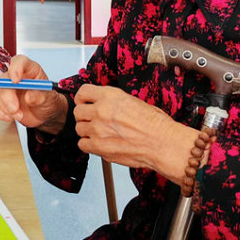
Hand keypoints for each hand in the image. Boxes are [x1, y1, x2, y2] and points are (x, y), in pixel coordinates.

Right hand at [0, 55, 68, 133]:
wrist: (44, 114)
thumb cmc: (47, 101)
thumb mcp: (49, 99)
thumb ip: (41, 97)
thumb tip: (29, 96)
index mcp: (30, 70)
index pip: (20, 61)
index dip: (15, 68)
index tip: (15, 80)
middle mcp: (16, 76)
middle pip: (4, 79)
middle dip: (7, 96)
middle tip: (15, 109)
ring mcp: (7, 87)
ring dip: (5, 107)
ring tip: (19, 115)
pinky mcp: (1, 99)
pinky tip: (10, 117)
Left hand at [74, 84, 195, 183]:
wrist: (162, 143)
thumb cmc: (155, 124)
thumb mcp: (133, 101)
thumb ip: (113, 102)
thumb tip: (105, 105)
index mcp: (110, 96)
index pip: (83, 92)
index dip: (82, 98)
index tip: (84, 102)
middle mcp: (101, 111)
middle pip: (78, 111)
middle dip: (84, 116)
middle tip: (91, 120)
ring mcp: (98, 129)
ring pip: (79, 128)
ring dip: (86, 131)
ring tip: (98, 133)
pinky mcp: (99, 147)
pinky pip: (83, 145)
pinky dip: (88, 145)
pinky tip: (97, 143)